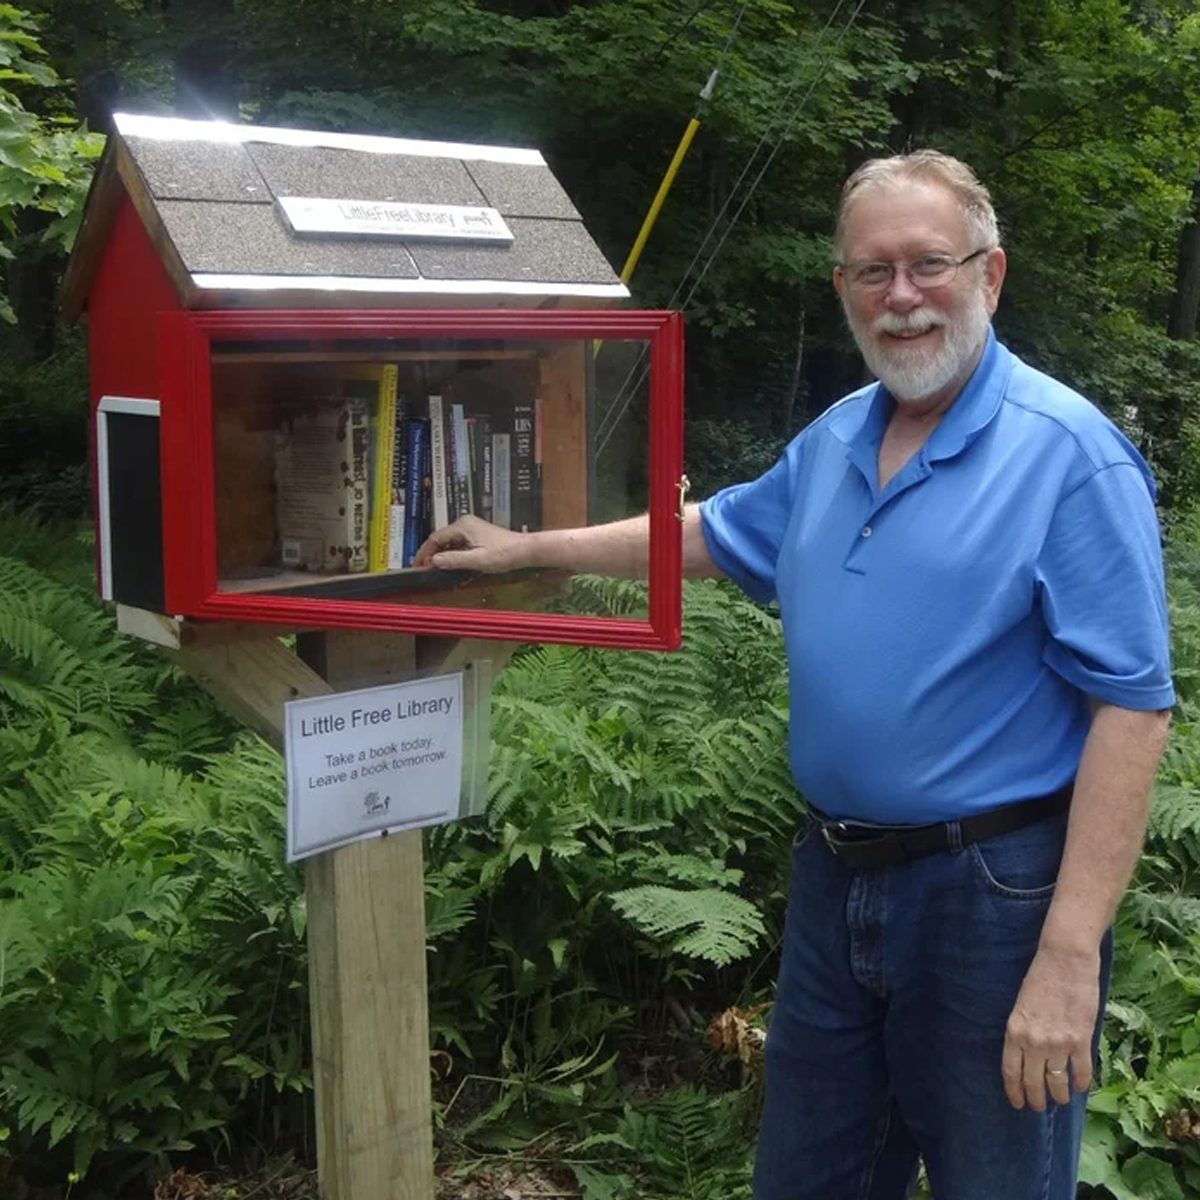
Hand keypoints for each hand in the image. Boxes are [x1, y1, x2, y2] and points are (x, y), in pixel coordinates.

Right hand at [412, 515, 528, 573]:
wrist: (524, 550)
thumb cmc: (504, 554)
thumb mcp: (477, 560)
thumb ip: (454, 560)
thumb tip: (434, 561)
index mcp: (462, 526)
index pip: (434, 538)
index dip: (424, 553)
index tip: (417, 566)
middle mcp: (464, 524)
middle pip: (440, 539)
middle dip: (430, 554)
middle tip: (424, 570)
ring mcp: (471, 529)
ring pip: (448, 542)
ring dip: (441, 555)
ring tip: (434, 569)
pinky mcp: (476, 535)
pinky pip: (457, 544)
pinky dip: (451, 554)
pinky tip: (450, 565)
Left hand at [1001, 942, 1099, 1110]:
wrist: (1064, 959)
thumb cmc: (1040, 977)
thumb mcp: (1021, 1005)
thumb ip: (1023, 1031)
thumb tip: (1028, 1055)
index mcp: (1014, 1031)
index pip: (1010, 1071)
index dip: (1014, 1091)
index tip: (1017, 1103)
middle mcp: (1033, 1041)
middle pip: (1033, 1082)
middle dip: (1036, 1099)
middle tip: (1039, 1107)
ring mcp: (1058, 1043)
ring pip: (1058, 1082)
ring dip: (1059, 1095)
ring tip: (1061, 1100)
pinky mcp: (1081, 1040)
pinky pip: (1082, 1071)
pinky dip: (1082, 1083)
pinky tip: (1081, 1087)